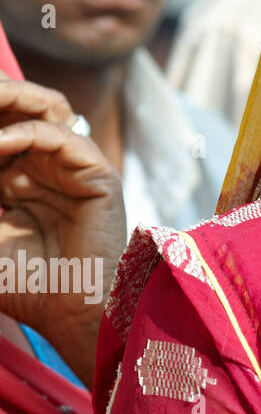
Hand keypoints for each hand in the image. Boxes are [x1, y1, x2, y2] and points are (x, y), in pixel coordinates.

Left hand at [0, 77, 125, 382]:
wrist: (73, 314)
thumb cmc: (26, 287)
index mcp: (17, 182)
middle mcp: (46, 169)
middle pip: (19, 113)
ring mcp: (73, 169)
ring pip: (46, 112)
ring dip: (13, 99)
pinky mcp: (98, 175)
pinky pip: (65, 137)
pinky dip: (29, 133)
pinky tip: (2, 143)